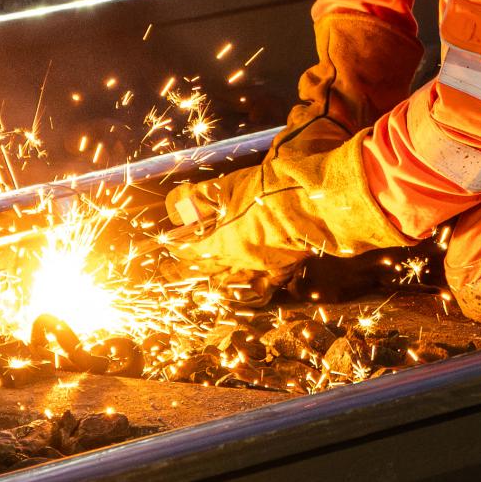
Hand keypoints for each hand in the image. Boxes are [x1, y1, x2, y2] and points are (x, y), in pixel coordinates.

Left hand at [163, 162, 315, 285]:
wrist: (311, 201)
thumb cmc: (267, 192)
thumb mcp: (226, 187)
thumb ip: (197, 197)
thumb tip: (175, 205)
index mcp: (222, 242)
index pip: (190, 251)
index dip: (176, 250)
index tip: (169, 247)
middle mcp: (238, 262)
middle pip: (206, 271)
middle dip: (185, 272)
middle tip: (171, 273)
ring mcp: (261, 270)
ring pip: (230, 285)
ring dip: (212, 284)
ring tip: (201, 284)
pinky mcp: (282, 271)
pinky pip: (260, 291)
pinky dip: (246, 294)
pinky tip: (239, 292)